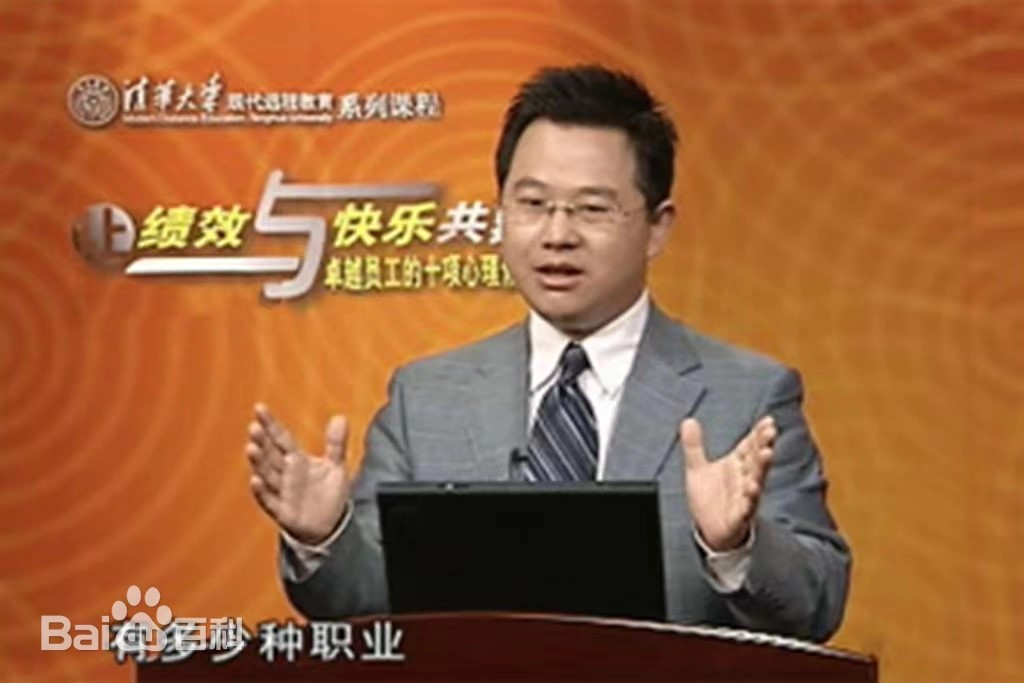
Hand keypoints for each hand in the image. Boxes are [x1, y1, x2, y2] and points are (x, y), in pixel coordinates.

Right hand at [246, 404, 350, 545]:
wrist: (328, 526)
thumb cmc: (327, 494)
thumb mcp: (336, 466)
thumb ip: (336, 443)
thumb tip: (339, 417)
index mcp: (296, 459)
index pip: (281, 438)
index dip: (271, 424)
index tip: (259, 408)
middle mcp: (285, 473)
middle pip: (271, 454)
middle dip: (262, 441)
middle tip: (254, 427)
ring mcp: (282, 491)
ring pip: (267, 474)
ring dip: (259, 462)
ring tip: (252, 447)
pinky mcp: (282, 511)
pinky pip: (269, 500)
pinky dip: (262, 492)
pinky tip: (255, 480)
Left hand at [681, 416, 776, 551]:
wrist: (710, 530)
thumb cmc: (710, 498)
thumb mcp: (697, 469)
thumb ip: (694, 446)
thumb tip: (688, 420)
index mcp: (737, 465)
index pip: (750, 445)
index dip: (758, 433)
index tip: (768, 420)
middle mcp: (744, 478)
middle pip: (756, 459)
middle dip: (763, 444)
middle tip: (770, 431)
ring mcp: (744, 497)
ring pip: (756, 480)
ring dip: (762, 467)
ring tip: (767, 453)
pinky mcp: (739, 516)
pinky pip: (747, 507)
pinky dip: (750, 498)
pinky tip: (752, 489)